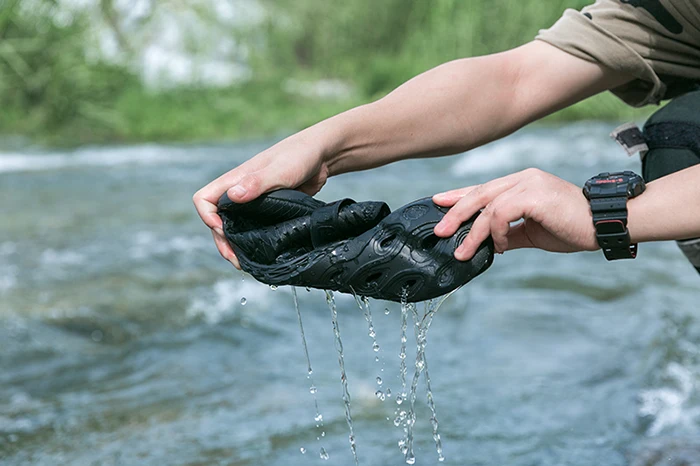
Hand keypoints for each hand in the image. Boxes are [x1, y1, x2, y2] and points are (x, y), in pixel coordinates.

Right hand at [193, 130, 331, 267]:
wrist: (320, 157)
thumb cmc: (299, 157)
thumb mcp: (280, 171)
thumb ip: (257, 183)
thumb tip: (233, 197)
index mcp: (235, 181)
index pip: (204, 199)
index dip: (208, 217)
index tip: (223, 230)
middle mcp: (240, 192)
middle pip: (216, 220)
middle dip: (222, 241)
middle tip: (236, 260)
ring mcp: (253, 202)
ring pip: (233, 227)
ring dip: (234, 245)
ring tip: (244, 262)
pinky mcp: (267, 210)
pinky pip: (251, 228)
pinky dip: (251, 243)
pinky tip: (259, 254)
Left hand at [432, 168, 598, 259]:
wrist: (604, 225)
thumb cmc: (572, 227)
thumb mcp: (532, 232)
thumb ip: (508, 234)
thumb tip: (486, 244)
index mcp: (522, 183)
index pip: (484, 188)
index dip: (459, 196)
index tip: (439, 204)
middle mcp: (523, 178)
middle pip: (479, 193)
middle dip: (455, 213)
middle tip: (440, 231)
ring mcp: (528, 183)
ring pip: (487, 206)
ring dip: (471, 231)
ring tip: (462, 251)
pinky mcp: (534, 194)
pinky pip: (501, 213)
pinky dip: (494, 232)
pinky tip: (497, 246)